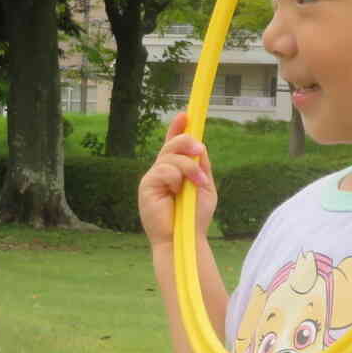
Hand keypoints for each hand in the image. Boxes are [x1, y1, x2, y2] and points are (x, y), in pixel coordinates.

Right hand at [138, 113, 215, 246]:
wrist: (185, 237)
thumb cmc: (194, 217)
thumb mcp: (204, 186)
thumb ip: (201, 166)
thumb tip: (199, 144)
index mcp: (175, 170)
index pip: (173, 144)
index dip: (177, 128)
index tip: (185, 115)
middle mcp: (162, 171)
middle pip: (172, 144)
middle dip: (188, 143)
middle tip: (200, 151)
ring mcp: (152, 178)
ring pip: (170, 157)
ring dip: (189, 168)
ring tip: (198, 184)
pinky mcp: (146, 186)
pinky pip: (163, 170)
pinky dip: (177, 178)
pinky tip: (178, 192)